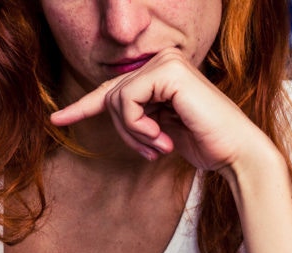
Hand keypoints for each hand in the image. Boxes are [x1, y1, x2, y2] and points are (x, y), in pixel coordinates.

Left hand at [50, 48, 266, 172]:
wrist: (235, 152)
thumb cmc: (204, 143)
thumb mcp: (159, 129)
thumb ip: (136, 116)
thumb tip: (104, 107)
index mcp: (160, 73)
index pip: (113, 89)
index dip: (82, 106)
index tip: (56, 119)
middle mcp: (163, 61)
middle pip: (111, 97)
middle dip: (125, 133)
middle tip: (151, 151)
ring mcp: (166, 62)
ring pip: (116, 100)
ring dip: (133, 133)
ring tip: (159, 146)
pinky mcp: (168, 71)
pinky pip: (126, 101)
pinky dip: (138, 126)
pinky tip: (162, 138)